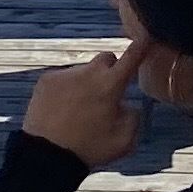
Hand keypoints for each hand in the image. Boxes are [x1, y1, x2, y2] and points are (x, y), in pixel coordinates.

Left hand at [23, 46, 148, 168]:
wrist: (47, 155)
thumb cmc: (89, 148)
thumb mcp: (125, 140)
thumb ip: (133, 117)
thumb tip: (126, 106)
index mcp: (111, 85)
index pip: (132, 57)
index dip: (141, 46)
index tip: (146, 36)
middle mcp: (89, 72)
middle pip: (106, 58)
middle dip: (110, 70)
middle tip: (106, 93)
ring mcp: (65, 74)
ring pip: (83, 71)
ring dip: (86, 84)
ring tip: (78, 111)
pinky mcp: (46, 79)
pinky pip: (63, 78)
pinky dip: (66, 90)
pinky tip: (62, 110)